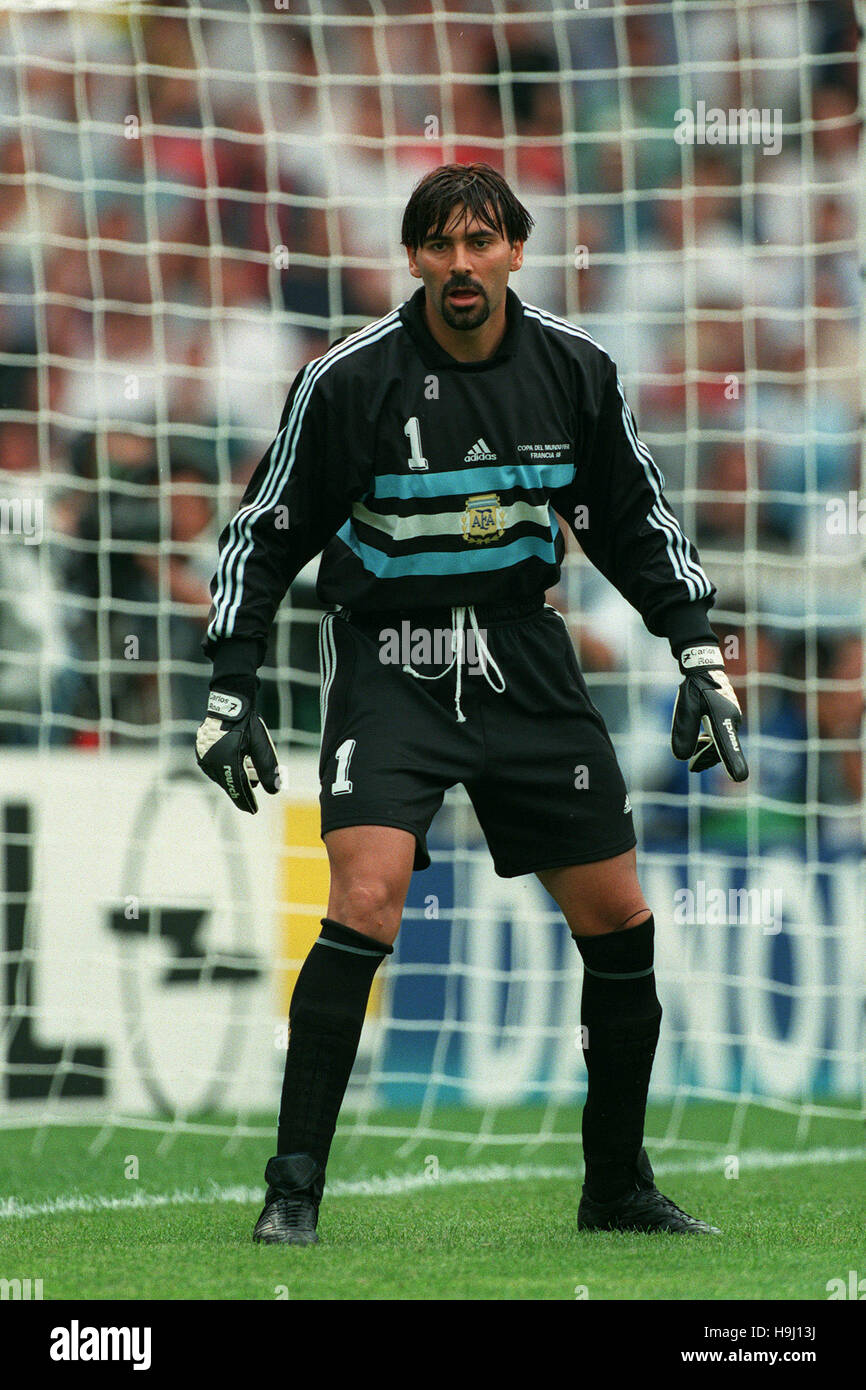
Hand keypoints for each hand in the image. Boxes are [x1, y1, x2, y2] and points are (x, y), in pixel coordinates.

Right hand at [196, 689, 280, 812]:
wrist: (228, 704)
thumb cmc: (247, 724)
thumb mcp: (262, 746)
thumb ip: (267, 769)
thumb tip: (274, 790)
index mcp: (228, 761)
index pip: (239, 788)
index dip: (247, 801)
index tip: (254, 810)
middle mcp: (213, 763)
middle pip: (230, 784)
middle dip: (243, 787)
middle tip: (253, 790)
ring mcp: (205, 759)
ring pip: (222, 777)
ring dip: (235, 777)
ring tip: (248, 769)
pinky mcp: (201, 754)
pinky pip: (215, 769)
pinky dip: (226, 769)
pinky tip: (237, 762)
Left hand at [671, 645, 747, 782]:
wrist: (705, 665)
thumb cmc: (695, 685)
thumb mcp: (685, 706)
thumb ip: (684, 731)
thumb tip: (681, 757)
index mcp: (723, 718)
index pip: (728, 746)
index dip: (733, 763)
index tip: (740, 779)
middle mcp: (732, 720)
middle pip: (723, 748)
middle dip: (707, 759)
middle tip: (692, 768)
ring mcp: (733, 718)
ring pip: (722, 742)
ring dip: (708, 752)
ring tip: (692, 760)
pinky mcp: (730, 716)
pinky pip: (722, 735)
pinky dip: (712, 743)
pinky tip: (701, 742)